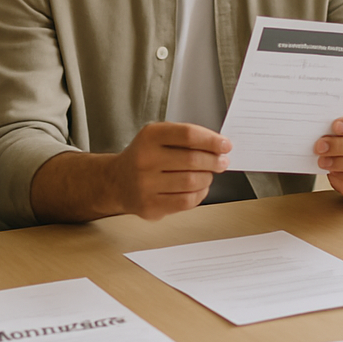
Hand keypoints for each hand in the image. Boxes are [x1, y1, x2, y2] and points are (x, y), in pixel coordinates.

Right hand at [109, 122, 231, 219]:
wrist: (117, 181)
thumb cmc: (144, 157)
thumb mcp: (158, 137)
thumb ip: (185, 138)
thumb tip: (218, 146)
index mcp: (149, 136)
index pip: (188, 135)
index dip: (212, 140)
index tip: (225, 145)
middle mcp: (145, 159)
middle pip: (192, 160)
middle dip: (214, 161)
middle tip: (222, 161)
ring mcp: (145, 185)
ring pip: (192, 182)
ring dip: (207, 178)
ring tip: (207, 174)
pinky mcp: (150, 206)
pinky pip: (186, 202)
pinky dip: (199, 194)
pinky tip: (198, 188)